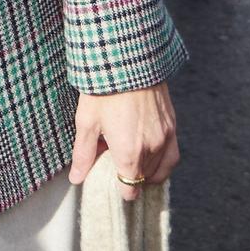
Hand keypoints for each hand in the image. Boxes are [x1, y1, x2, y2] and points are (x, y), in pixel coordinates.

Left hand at [69, 84, 178, 203]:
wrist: (128, 61)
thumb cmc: (102, 90)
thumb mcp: (86, 122)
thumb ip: (83, 154)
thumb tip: (76, 178)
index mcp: (130, 153)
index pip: (129, 189)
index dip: (119, 189)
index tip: (109, 182)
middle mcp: (152, 150)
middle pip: (143, 180)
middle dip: (129, 177)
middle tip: (113, 162)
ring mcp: (166, 138)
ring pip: (159, 170)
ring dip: (146, 171)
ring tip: (129, 159)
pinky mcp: (173, 126)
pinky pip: (172, 156)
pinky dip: (163, 163)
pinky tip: (150, 155)